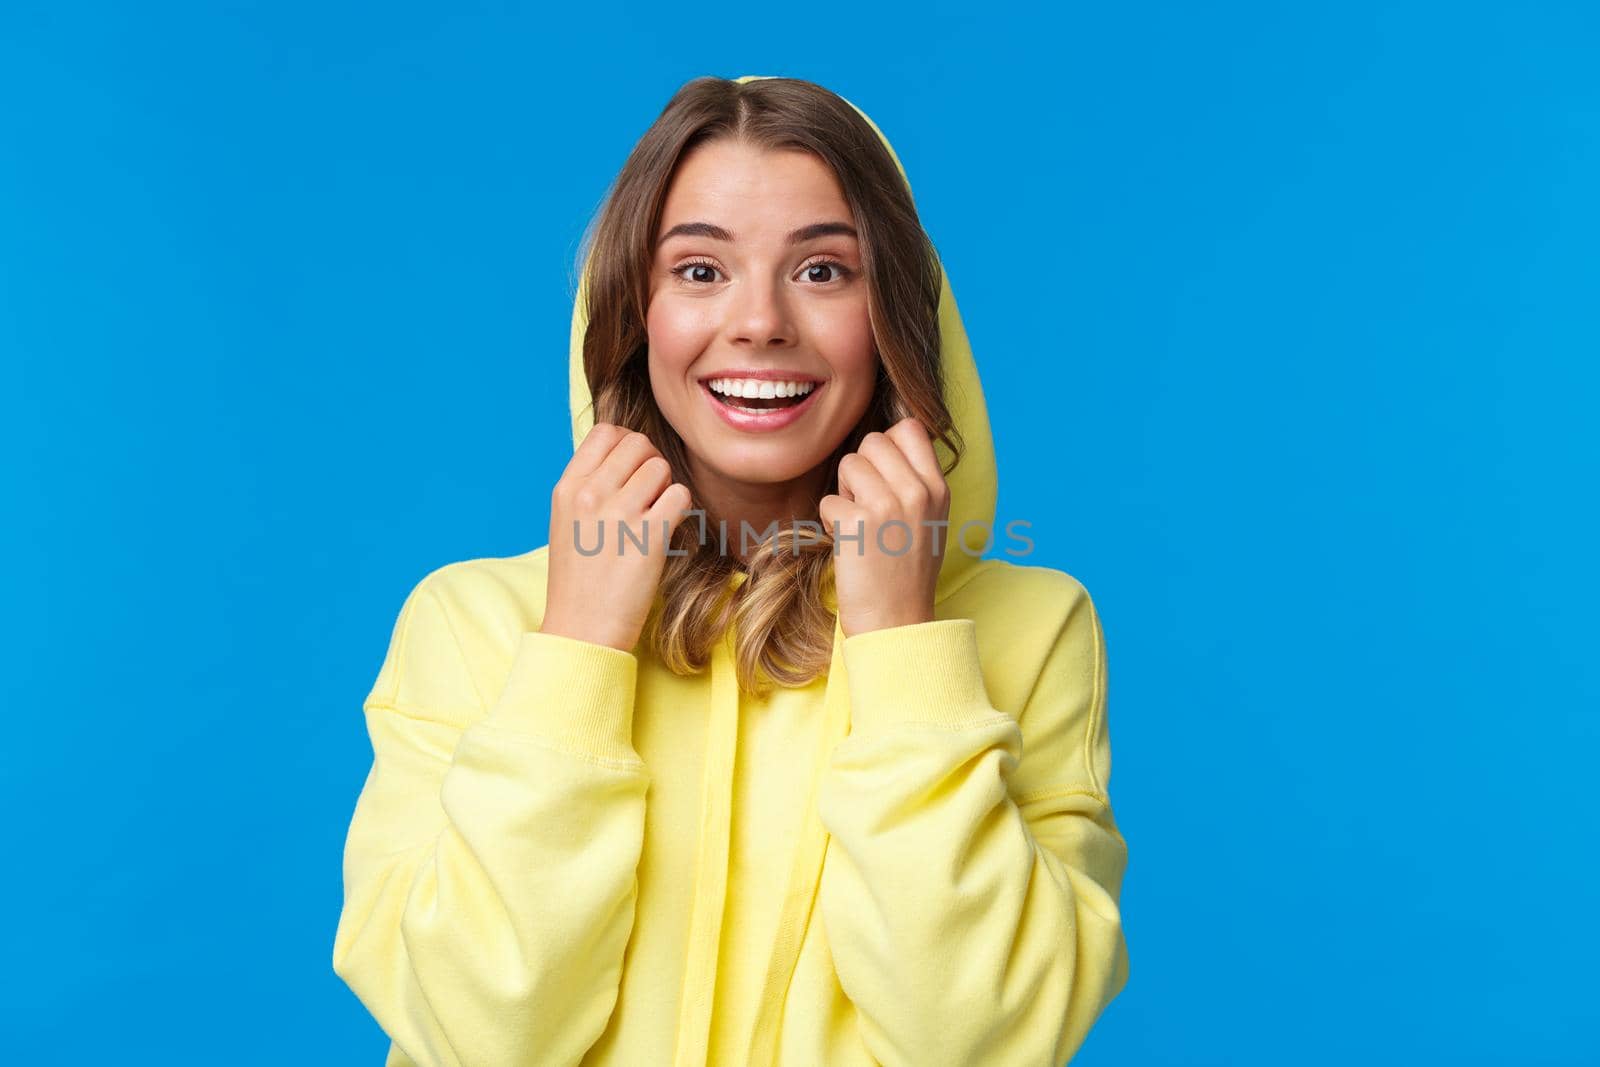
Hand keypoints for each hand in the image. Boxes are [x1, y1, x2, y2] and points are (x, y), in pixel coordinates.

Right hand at [541, 424, 693, 651]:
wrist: (582, 630)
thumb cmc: (578, 579)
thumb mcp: (567, 521)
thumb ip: (589, 485)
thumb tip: (624, 454)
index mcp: (567, 488)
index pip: (605, 432)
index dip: (627, 443)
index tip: (632, 467)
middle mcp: (590, 495)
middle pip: (638, 444)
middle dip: (651, 462)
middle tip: (649, 493)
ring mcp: (619, 514)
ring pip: (660, 467)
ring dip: (665, 488)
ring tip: (653, 516)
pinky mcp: (648, 536)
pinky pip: (679, 495)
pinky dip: (679, 510)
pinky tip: (665, 530)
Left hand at [819, 418, 950, 637]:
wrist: (897, 622)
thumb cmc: (907, 572)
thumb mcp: (930, 519)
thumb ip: (916, 480)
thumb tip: (891, 438)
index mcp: (938, 488)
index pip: (910, 428)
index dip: (888, 445)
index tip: (883, 475)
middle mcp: (918, 491)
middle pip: (873, 441)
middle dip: (862, 469)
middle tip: (867, 505)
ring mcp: (889, 506)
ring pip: (849, 464)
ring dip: (845, 493)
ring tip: (859, 525)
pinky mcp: (858, 523)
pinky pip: (829, 499)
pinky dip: (830, 521)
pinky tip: (847, 544)